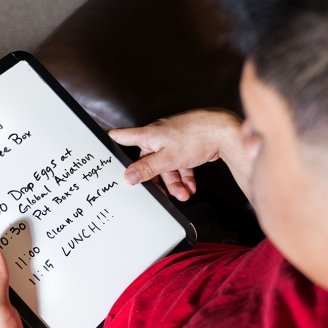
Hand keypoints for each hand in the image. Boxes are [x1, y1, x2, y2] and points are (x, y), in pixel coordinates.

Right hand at [109, 108, 250, 200]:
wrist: (224, 132)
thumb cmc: (196, 136)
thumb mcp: (167, 158)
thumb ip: (147, 169)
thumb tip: (128, 177)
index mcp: (148, 135)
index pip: (123, 136)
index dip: (111, 141)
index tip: (102, 147)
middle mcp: (158, 137)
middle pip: (148, 161)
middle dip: (156, 179)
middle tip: (160, 195)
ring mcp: (173, 142)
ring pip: (167, 166)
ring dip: (174, 183)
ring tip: (183, 195)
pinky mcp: (186, 147)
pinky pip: (180, 165)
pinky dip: (184, 177)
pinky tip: (190, 188)